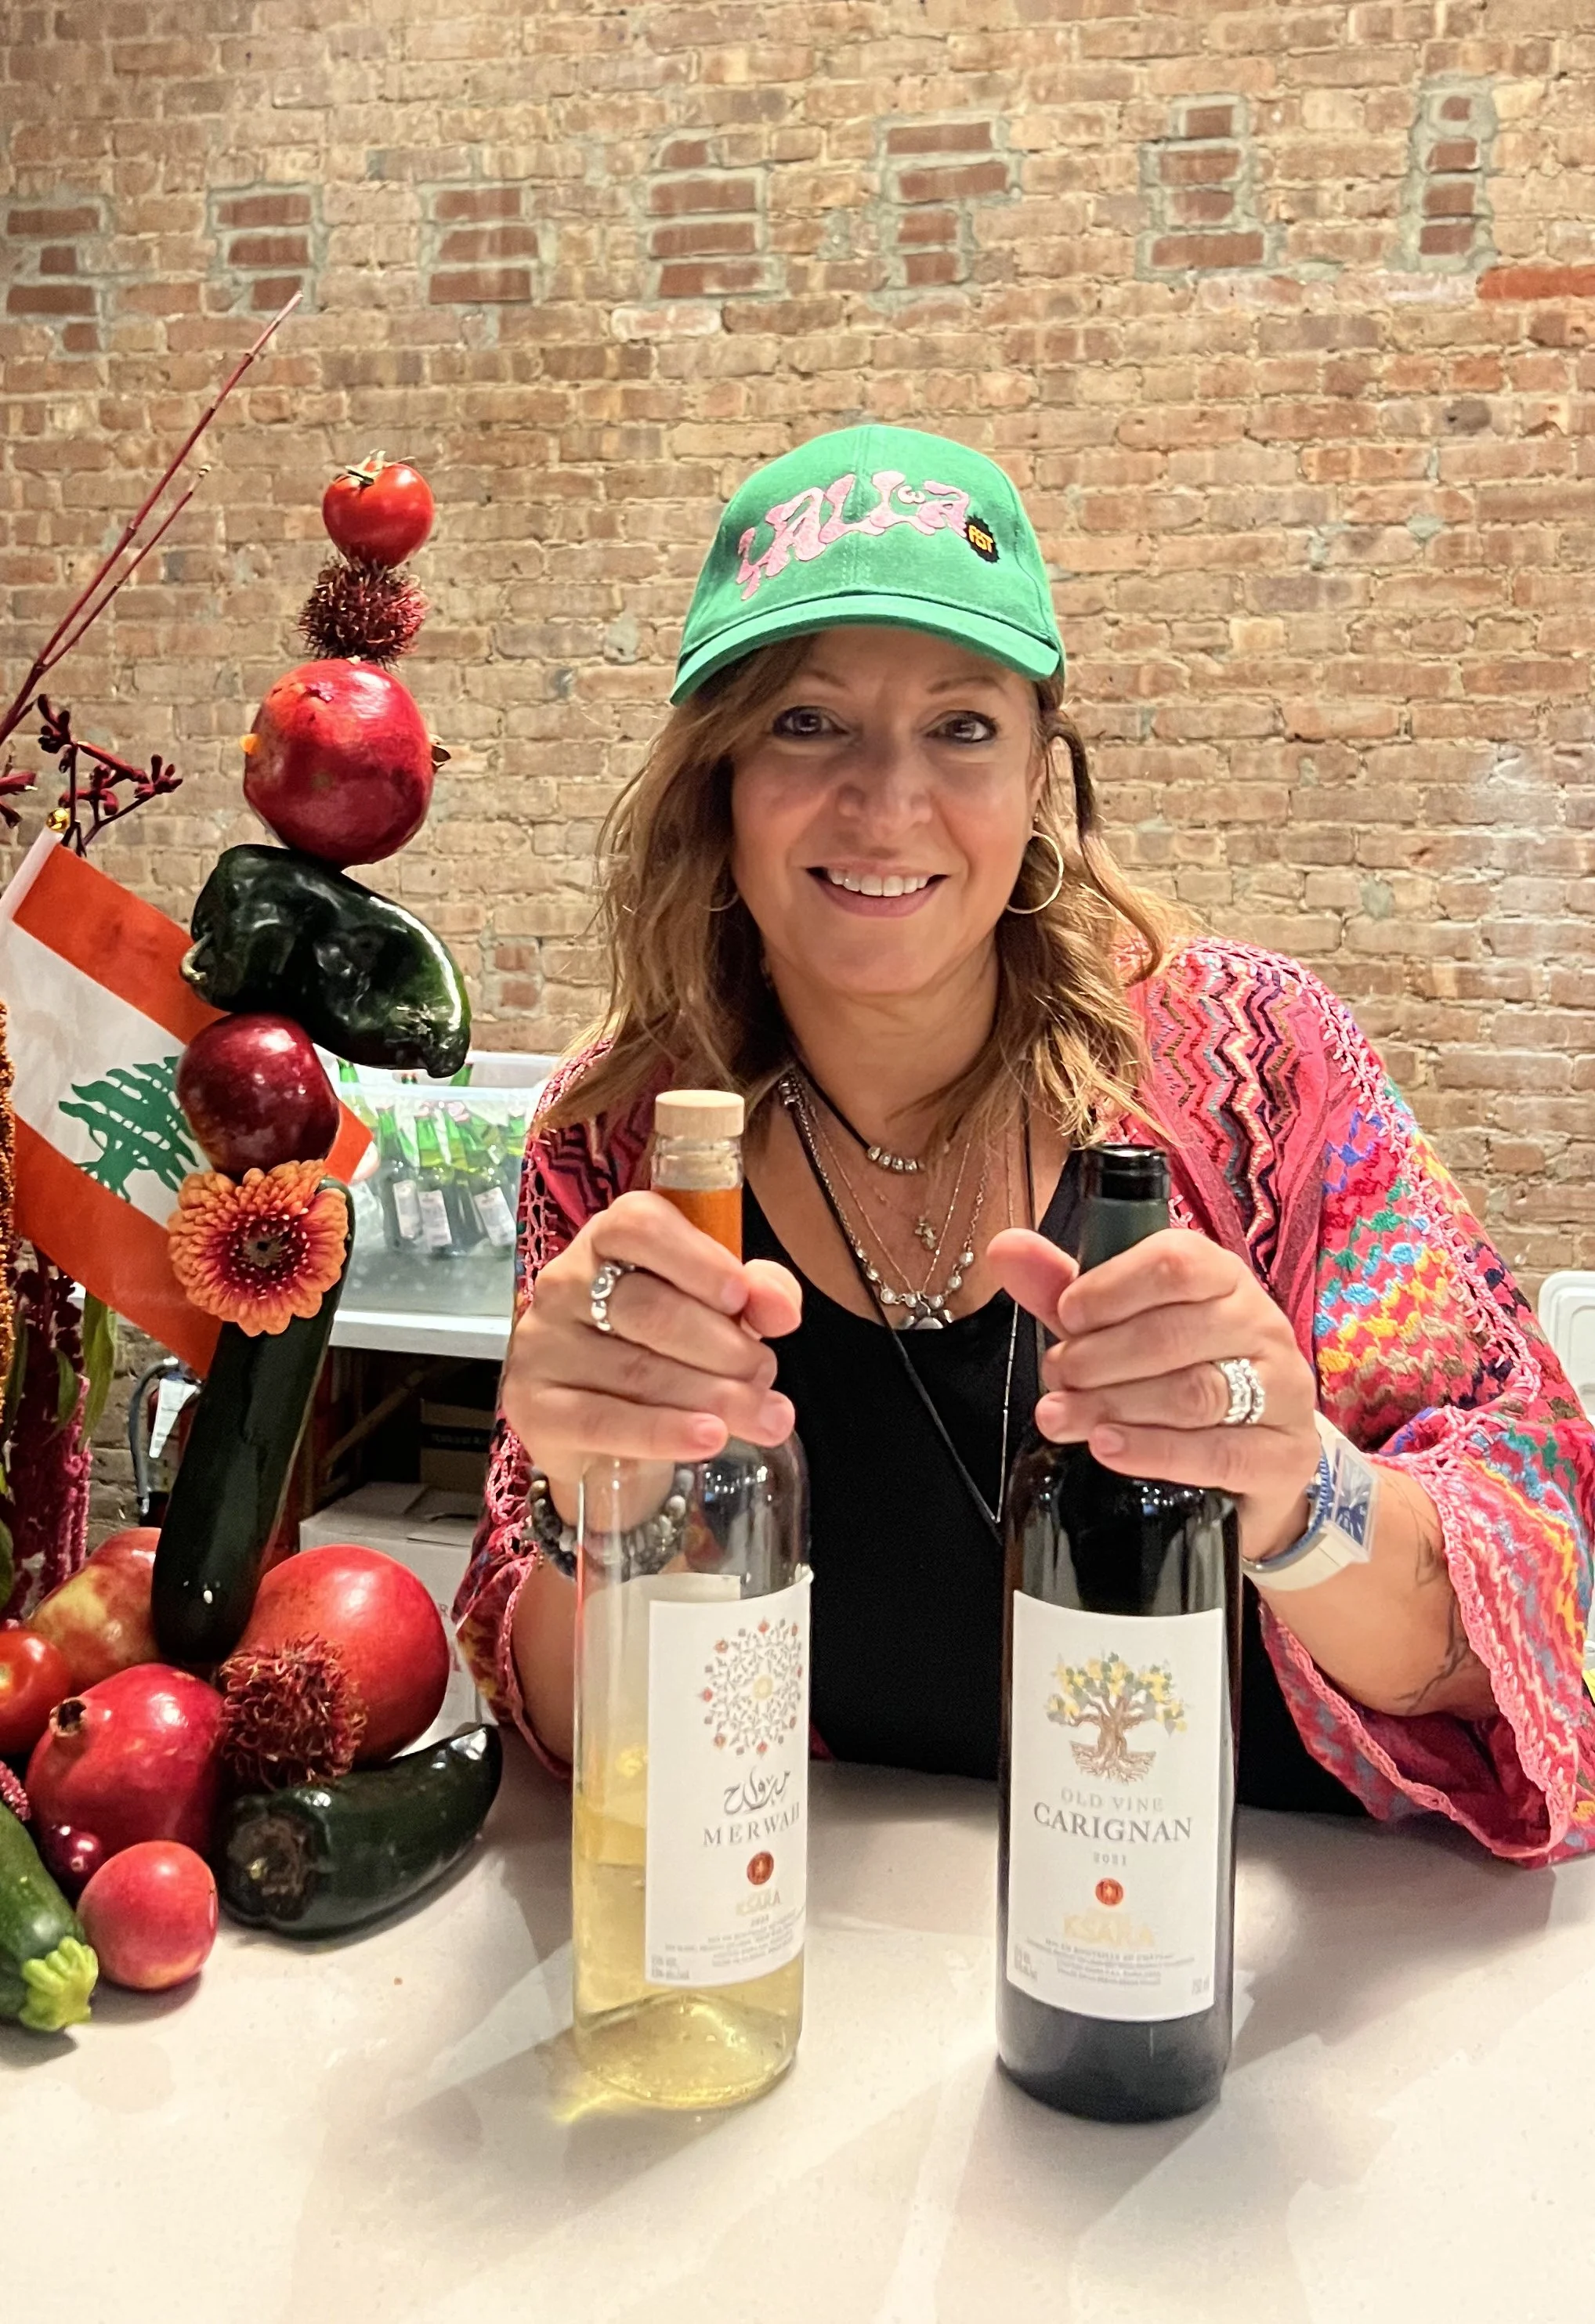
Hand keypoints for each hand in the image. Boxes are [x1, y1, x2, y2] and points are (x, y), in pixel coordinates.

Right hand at [501, 1191, 801, 1483]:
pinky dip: (663, 1432)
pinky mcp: (534, 1407)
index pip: (639, 1226)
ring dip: (712, 1396)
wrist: (603, 1430)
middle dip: (723, 1347)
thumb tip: (782, 1309)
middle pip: (647, 1308)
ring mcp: (543, 1346)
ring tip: (764, 1417)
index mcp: (608, 1240)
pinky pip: (602, 1421)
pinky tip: (709, 1438)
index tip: (740, 1299)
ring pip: (634, 1369)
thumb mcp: (715, 1311)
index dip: (696, 1259)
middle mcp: (564, 1283)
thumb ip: (755, 1295)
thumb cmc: (665, 1349)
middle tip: (764, 1374)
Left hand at [988, 1226, 1320, 1563]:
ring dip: (1115, 1404)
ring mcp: (1282, 1392)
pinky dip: (1155, 1451)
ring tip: (1061, 1417)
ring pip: (1195, 1393)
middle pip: (1176, 1333)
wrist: (1249, 1459)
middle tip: (1058, 1377)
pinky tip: (1107, 1447)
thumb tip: (1006, 1247)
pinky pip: (1219, 1453)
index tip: (1067, 1316)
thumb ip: (1065, 1290)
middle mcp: (1261, 1326)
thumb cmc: (1175, 1375)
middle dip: (1099, 1358)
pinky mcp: (1284, 1456)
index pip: (1177, 1263)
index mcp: (1223, 1279)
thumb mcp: (1118, 1328)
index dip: (1110, 1288)